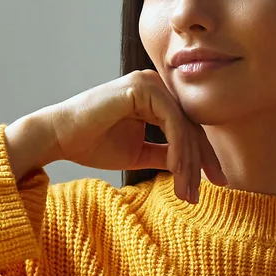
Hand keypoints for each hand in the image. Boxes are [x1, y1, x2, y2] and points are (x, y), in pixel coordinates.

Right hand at [1, 71, 227, 201]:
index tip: (216, 183)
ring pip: (184, 126)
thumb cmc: (92, 143)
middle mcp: (155, 85)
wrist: (59, 137)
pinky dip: (177, 148)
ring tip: (187, 191)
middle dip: (201, 163)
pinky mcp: (141, 87)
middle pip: (191, 126)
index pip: (189, 127)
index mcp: (155, 97)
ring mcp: (149, 83)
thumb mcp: (139, 152)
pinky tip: (176, 171)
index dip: (203, 157)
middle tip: (208, 191)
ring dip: (188, 162)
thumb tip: (190, 168)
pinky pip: (171, 122)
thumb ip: (164, 154)